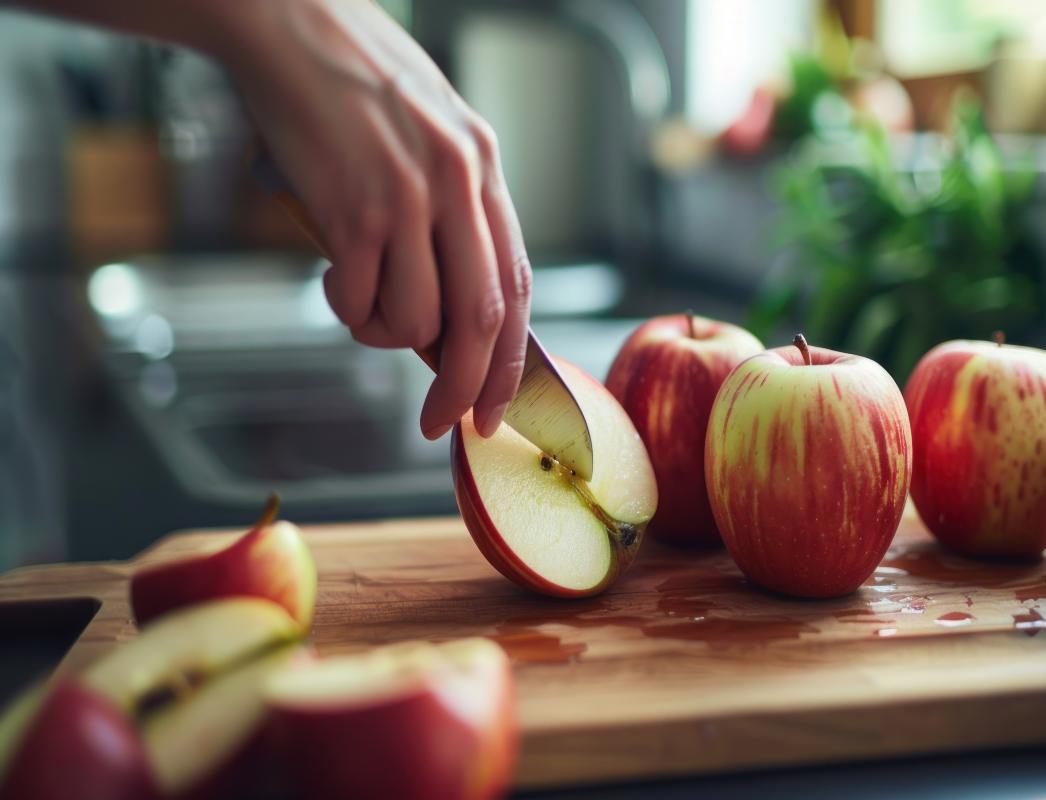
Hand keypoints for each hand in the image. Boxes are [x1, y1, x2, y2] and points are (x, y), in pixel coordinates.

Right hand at [223, 0, 530, 439]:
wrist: (287, 24)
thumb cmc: (353, 84)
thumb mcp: (432, 134)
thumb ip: (454, 208)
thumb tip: (457, 304)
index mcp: (485, 168)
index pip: (519, 286)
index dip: (512, 361)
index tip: (494, 406)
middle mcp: (458, 185)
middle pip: (481, 321)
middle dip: (464, 388)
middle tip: (440, 422)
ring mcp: (409, 198)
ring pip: (418, 319)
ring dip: (388, 337)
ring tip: (365, 307)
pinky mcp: (353, 210)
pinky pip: (358, 300)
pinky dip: (346, 311)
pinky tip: (334, 280)